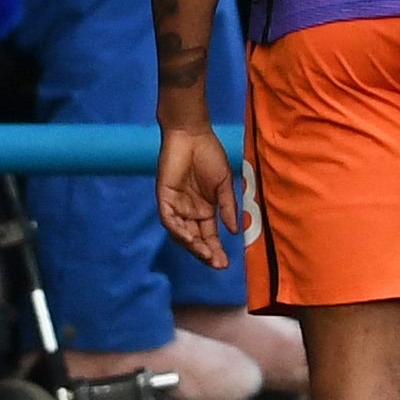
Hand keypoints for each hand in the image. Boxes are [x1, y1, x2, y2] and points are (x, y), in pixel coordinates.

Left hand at [156, 122, 238, 267]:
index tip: (225, 264)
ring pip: (181, 234)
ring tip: (206, 254)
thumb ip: (228, 208)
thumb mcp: (224, 185)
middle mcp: (189, 212)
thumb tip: (234, 232)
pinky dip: (178, 231)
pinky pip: (169, 220)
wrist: (193, 135)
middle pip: (196, 240)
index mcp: (205, 210)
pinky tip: (190, 239)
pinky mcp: (164, 198)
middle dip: (206, 254)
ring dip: (193, 246)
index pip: (209, 236)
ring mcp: (176, 206)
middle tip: (217, 264)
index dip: (216, 250)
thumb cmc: (210, 155)